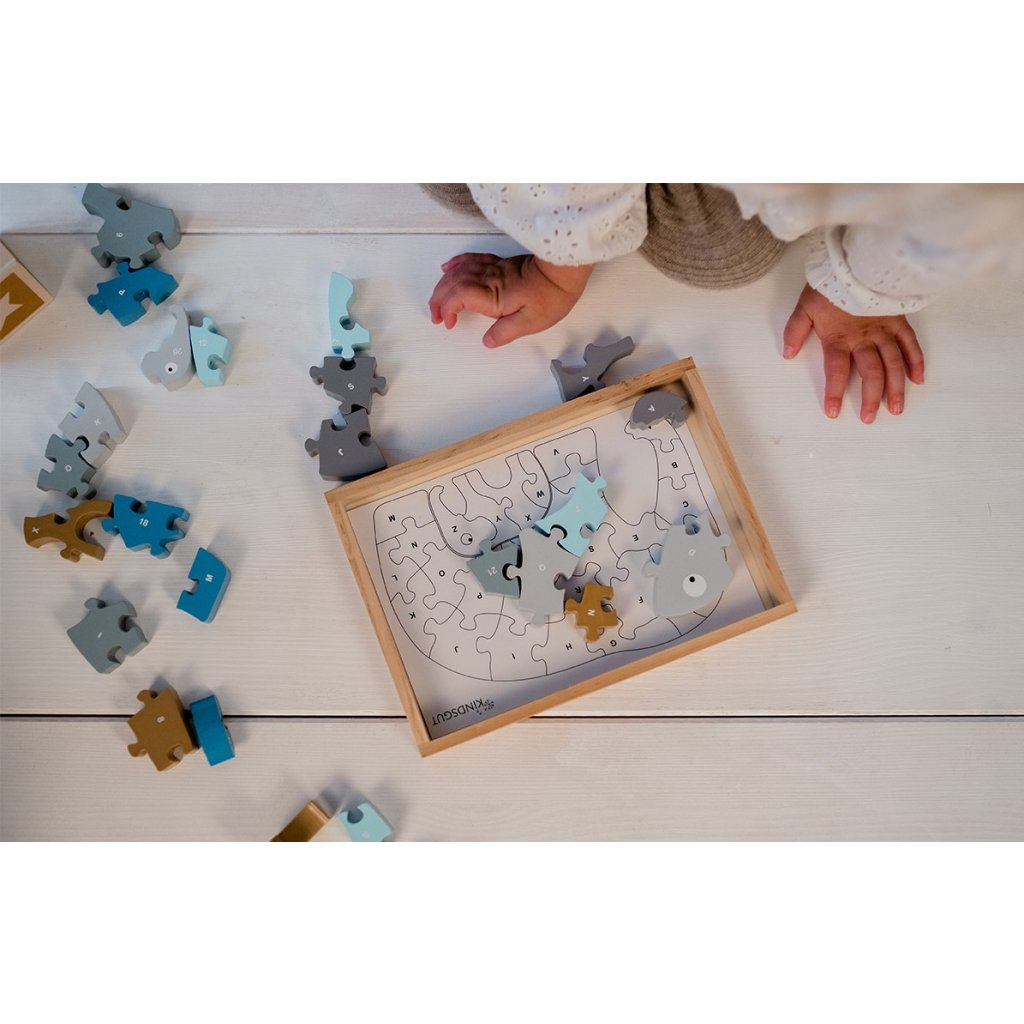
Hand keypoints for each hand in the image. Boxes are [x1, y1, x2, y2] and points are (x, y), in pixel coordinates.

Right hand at [429, 252, 591, 347]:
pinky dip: (456, 263)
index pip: (459, 297)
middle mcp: (489, 279)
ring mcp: (493, 269)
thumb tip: (488, 341)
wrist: (564, 270)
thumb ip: (506, 332)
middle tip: (436, 316)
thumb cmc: (551, 295)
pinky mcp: (500, 264)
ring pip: (458, 272)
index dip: (448, 309)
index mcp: (494, 295)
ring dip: (443, 285)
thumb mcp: (531, 323)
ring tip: (437, 300)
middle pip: (453, 284)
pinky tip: (448, 268)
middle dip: (438, 299)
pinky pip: (472, 259)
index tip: (449, 323)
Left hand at [783, 285, 924, 421]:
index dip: (834, 393)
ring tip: (896, 409)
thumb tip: (787, 354)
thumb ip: (795, 331)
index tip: (834, 412)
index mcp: (839, 338)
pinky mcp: (898, 320)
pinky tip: (918, 379)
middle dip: (871, 398)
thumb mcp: (803, 307)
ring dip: (896, 388)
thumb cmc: (829, 284)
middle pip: (870, 373)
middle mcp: (864, 339)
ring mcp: (884, 330)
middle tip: (870, 418)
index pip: (836, 372)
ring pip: (893, 363)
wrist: (856, 260)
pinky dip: (915, 361)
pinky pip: (910, 344)